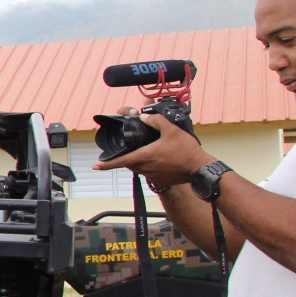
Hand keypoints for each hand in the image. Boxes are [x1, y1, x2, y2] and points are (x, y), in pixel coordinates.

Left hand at [92, 111, 211, 191]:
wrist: (200, 168)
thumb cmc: (186, 150)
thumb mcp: (171, 130)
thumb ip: (155, 121)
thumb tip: (143, 116)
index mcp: (144, 156)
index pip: (120, 161)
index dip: (106, 164)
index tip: (95, 166)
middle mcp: (146, 168)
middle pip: (129, 162)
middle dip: (127, 156)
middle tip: (132, 148)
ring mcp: (152, 175)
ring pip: (138, 168)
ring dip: (139, 160)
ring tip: (149, 151)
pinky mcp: (160, 180)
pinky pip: (149, 173)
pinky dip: (149, 166)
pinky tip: (160, 159)